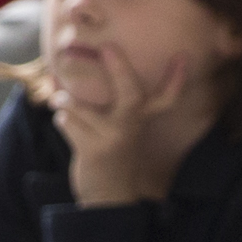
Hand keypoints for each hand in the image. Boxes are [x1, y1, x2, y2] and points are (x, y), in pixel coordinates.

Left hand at [43, 42, 188, 207]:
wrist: (109, 195)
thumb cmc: (109, 150)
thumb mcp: (117, 127)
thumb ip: (97, 102)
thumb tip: (58, 74)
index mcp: (141, 118)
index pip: (165, 99)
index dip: (175, 80)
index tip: (183, 57)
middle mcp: (131, 127)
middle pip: (131, 94)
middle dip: (120, 69)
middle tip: (107, 46)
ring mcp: (114, 139)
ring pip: (78, 105)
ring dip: (63, 101)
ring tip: (60, 101)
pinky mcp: (95, 151)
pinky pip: (66, 122)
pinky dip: (60, 120)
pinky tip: (66, 126)